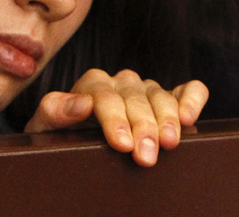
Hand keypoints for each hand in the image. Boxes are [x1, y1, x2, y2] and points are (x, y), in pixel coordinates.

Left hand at [24, 69, 208, 166]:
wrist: (72, 145)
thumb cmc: (59, 139)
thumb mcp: (45, 129)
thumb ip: (54, 112)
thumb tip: (82, 103)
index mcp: (92, 85)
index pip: (105, 95)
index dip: (115, 119)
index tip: (122, 144)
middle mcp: (121, 83)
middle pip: (135, 98)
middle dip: (143, 126)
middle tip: (147, 155)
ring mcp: (146, 90)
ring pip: (160, 94)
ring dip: (167, 118)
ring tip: (170, 142)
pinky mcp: (170, 98)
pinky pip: (188, 89)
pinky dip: (193, 98)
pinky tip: (189, 116)